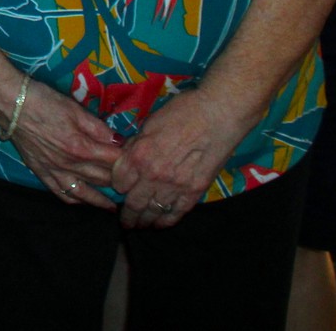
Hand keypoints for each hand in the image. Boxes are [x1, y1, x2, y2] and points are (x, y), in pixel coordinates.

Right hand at [0, 78, 121, 209]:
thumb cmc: (44, 101)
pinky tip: (85, 201)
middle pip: (103, 179)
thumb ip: (98, 128)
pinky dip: (76, 200)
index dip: (129, 162)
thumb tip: (120, 141)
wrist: (11, 104)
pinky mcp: (41, 172)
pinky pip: (61, 193)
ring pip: (85, 192)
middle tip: (134, 185)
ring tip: (115, 204)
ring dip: (102, 200)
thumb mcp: (75, 108)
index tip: (140, 163)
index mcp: (81, 147)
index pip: (113, 161)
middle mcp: (70, 164)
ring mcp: (55, 171)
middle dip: (121, 182)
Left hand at [111, 88, 248, 228]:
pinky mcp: (195, 191)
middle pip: (133, 202)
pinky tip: (160, 224)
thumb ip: (137, 144)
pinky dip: (166, 221)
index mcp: (139, 154)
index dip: (117, 185)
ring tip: (140, 226)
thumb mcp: (150, 123)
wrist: (218, 114)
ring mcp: (175, 185)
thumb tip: (128, 157)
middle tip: (125, 221)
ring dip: (144, 221)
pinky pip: (176, 213)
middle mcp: (153, 174)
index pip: (119, 181)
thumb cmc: (183, 111)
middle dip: (127, 214)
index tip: (119, 188)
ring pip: (153, 211)